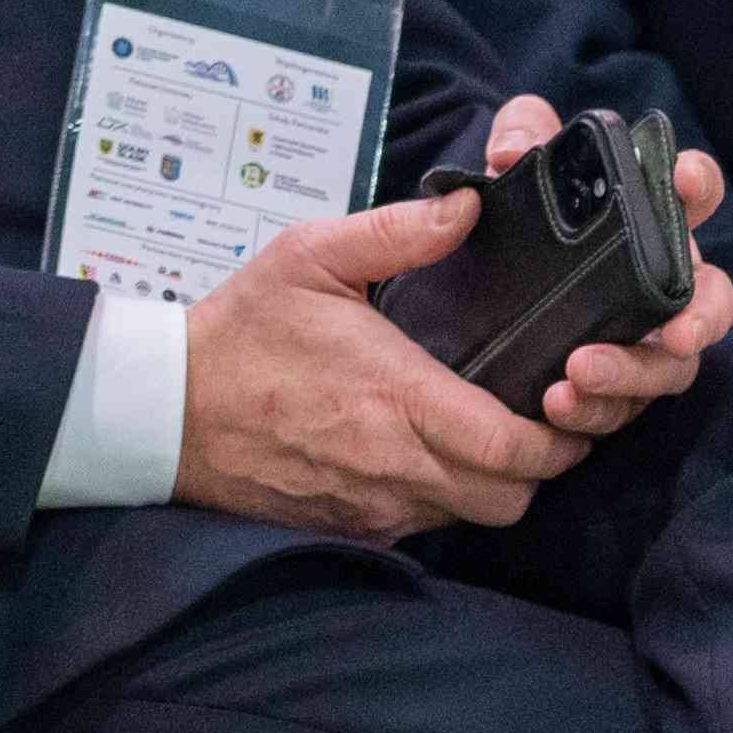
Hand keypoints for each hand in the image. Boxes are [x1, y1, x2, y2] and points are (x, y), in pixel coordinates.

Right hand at [179, 185, 591, 537]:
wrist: (167, 410)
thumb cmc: (241, 331)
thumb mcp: (310, 256)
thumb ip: (397, 232)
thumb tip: (468, 206)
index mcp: (399, 398)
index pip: (512, 449)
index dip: (558, 439)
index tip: (565, 405)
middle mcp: (395, 465)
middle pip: (509, 497)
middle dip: (538, 465)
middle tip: (536, 419)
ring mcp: (373, 505)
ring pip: (469, 515)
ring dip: (490, 482)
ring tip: (484, 431)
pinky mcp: (349, 526)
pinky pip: (421, 527)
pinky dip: (439, 499)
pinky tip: (423, 453)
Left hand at [468, 99, 732, 437]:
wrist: (469, 293)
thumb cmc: (512, 216)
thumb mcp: (508, 167)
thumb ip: (516, 137)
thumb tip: (510, 153)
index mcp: (646, 218)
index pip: (692, 194)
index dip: (698, 182)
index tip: (683, 180)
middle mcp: (659, 280)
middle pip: (712, 299)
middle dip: (703, 316)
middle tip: (676, 332)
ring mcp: (642, 339)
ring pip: (669, 366)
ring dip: (633, 372)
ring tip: (581, 372)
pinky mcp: (612, 388)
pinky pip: (620, 407)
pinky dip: (594, 409)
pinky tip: (558, 403)